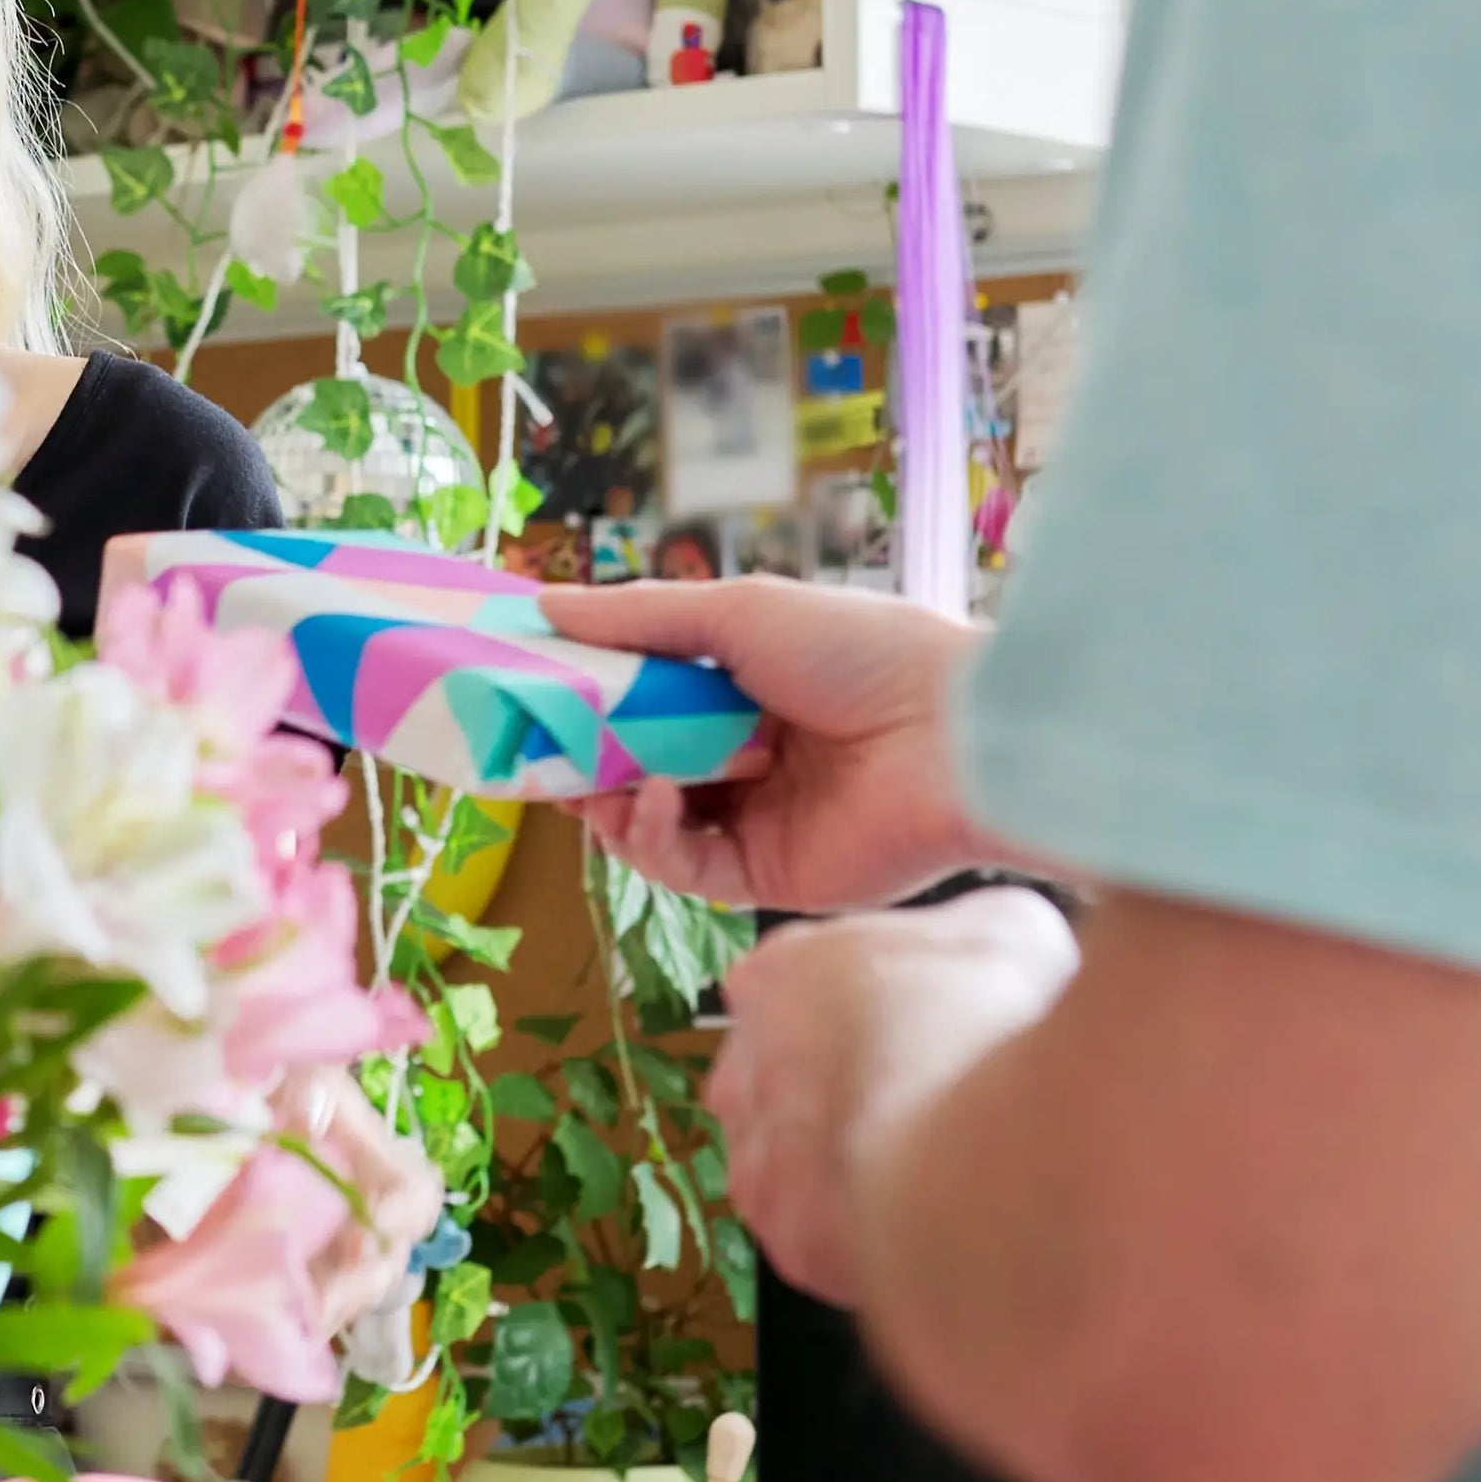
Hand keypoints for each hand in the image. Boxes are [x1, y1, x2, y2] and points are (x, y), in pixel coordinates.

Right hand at [544, 577, 995, 915]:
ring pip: (645, 824)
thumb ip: (640, 617)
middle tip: (525, 745)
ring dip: (604, 798)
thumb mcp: (741, 613)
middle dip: (577, 757)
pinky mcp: (764, 878)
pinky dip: (648, 836)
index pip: (640, 700)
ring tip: (587, 774)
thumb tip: (545, 603)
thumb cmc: (863, 652)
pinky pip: (681, 867)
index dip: (581, 698)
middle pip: (632, 766)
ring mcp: (753, 820)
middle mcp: (745, 757)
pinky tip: (648, 797)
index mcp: (744, 689)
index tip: (520, 689)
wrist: (960, 736)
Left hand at [704, 895, 1078, 1307]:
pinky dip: (879, 1230)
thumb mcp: (1008, 928)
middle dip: (858, 1087)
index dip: (874, 1003)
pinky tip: (938, 1215)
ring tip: (944, 1163)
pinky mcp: (794, 1246)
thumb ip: (976, 932)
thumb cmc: (976, 1032)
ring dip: (862, 1163)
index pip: (800, 983)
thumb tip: (1002, 943)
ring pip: (805, 1164)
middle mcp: (743, 1073)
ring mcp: (760, 1165)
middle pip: (796, 1077)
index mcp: (776, 978)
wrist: (976, 1154)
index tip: (925, 1018)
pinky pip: (833, 1237)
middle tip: (938, 1095)